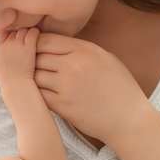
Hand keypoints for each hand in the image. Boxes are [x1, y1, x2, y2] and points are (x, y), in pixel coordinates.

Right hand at [0, 27, 39, 87]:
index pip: (3, 32)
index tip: (15, 39)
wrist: (17, 86)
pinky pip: (33, 32)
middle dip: (19, 32)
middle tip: (26, 39)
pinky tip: (39, 38)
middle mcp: (7, 44)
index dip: (10, 34)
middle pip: (14, 29)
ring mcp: (18, 44)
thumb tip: (3, 49)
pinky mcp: (29, 46)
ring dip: (28, 31)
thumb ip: (0, 54)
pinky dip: (36, 33)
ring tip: (32, 38)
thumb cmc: (9, 80)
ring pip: (24, 29)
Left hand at [34, 32, 156, 146]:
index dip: (36, 43)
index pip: (46, 40)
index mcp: (84, 49)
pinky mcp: (61, 105)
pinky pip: (38, 94)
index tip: (35, 49)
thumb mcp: (105, 58)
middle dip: (31, 60)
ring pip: (33, 75)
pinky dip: (36, 93)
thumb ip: (80, 49)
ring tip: (35, 81)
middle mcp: (72, 65)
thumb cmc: (120, 88)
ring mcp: (65, 86)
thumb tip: (56, 44)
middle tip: (31, 66)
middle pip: (36, 56)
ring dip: (32, 77)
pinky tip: (40, 94)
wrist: (129, 119)